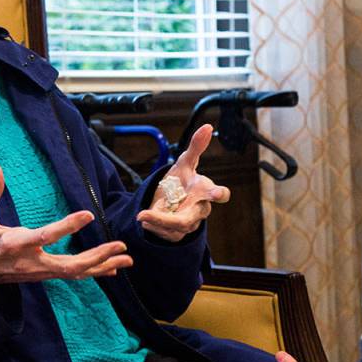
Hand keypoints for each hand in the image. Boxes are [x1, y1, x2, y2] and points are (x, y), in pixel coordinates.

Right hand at [0, 164, 132, 284]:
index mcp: (16, 244)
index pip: (46, 236)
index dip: (68, 226)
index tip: (88, 215)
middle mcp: (32, 262)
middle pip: (71, 265)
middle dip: (97, 256)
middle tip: (120, 246)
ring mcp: (40, 271)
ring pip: (76, 273)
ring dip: (102, 265)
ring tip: (126, 258)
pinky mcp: (44, 274)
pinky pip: (73, 275)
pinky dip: (94, 271)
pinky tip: (112, 268)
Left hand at [136, 124, 230, 241]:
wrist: (170, 198)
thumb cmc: (182, 180)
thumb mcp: (184, 162)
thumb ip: (196, 147)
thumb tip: (207, 127)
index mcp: (205, 191)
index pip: (219, 194)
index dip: (219, 194)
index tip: (218, 194)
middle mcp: (200, 210)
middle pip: (188, 220)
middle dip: (169, 220)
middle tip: (146, 215)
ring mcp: (190, 224)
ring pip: (173, 228)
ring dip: (155, 221)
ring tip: (142, 215)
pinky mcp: (178, 234)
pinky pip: (165, 234)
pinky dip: (153, 226)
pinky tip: (145, 219)